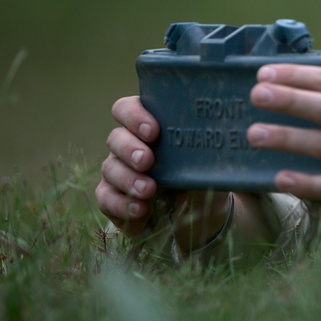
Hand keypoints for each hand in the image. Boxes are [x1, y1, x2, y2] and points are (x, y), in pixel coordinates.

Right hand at [96, 96, 230, 244]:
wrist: (202, 212)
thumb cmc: (203, 175)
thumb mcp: (208, 160)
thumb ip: (204, 148)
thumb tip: (214, 140)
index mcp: (149, 126)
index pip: (127, 108)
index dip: (135, 116)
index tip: (154, 131)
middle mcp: (128, 144)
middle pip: (116, 137)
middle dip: (130, 148)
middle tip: (147, 160)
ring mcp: (117, 171)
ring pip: (110, 168)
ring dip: (128, 179)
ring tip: (149, 190)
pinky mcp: (113, 198)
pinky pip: (106, 198)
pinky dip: (122, 204)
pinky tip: (141, 209)